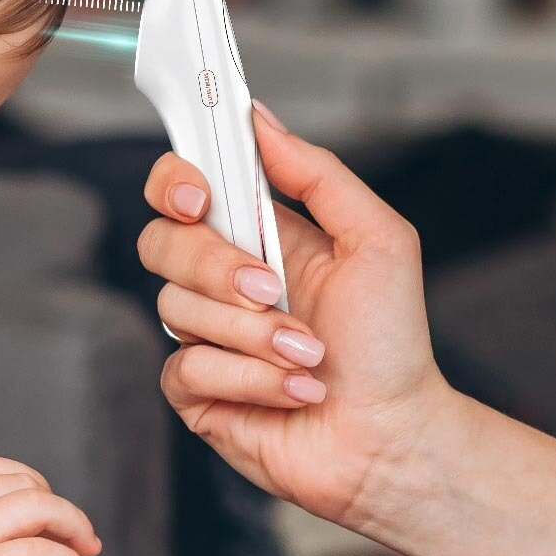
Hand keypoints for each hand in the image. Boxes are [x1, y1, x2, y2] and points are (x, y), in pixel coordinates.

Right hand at [137, 99, 452, 533]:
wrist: (393, 437)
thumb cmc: (391, 345)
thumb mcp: (377, 238)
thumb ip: (316, 173)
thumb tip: (259, 118)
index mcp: (257, 235)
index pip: (182, 187)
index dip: (175, 182)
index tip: (200, 196)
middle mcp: (222, 281)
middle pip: (162, 242)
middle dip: (218, 267)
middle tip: (274, 291)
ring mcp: (205, 336)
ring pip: (177, 307)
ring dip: (255, 335)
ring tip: (309, 356)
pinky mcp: (197, 392)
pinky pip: (187, 367)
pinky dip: (250, 379)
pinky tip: (293, 391)